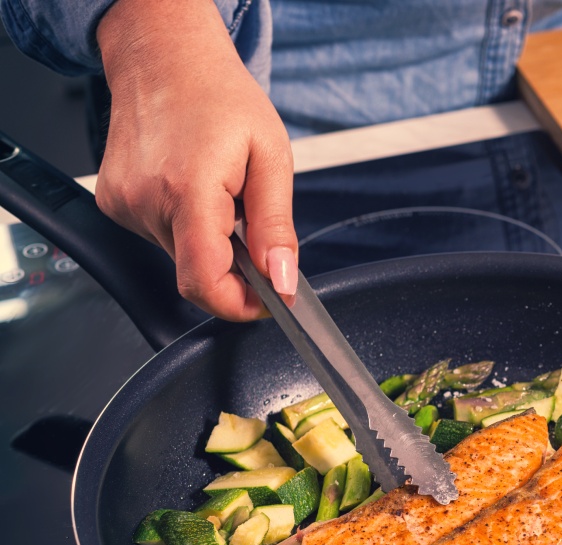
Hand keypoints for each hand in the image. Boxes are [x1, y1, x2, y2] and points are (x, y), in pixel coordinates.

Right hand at [95, 0, 297, 321]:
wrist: (165, 57)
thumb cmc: (220, 96)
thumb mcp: (271, 156)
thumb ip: (276, 226)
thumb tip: (283, 280)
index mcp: (188, 190)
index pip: (204, 282)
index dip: (240, 305)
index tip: (270, 300)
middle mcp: (145, 201)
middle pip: (196, 274)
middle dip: (234, 269)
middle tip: (256, 232)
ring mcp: (123, 203)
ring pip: (179, 257)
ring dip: (211, 243)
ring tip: (223, 194)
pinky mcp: (113, 203)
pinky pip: (160, 236)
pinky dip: (186, 226)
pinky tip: (195, 188)